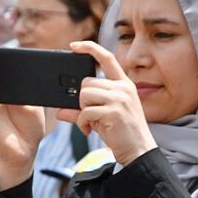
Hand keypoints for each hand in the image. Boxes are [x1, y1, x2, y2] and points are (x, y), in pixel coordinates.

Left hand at [56, 41, 156, 165]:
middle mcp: (123, 87)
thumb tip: (59, 110)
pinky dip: (82, 123)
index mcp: (123, 84)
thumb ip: (81, 110)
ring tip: (90, 123)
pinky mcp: (114, 111)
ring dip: (82, 111)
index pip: (107, 57)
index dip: (89, 48)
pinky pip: (85, 111)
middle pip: (87, 82)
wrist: (138, 150)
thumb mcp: (101, 117)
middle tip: (89, 115)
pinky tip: (89, 129)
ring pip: (84, 95)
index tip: (74, 46)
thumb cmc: (120, 133)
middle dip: (82, 100)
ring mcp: (120, 98)